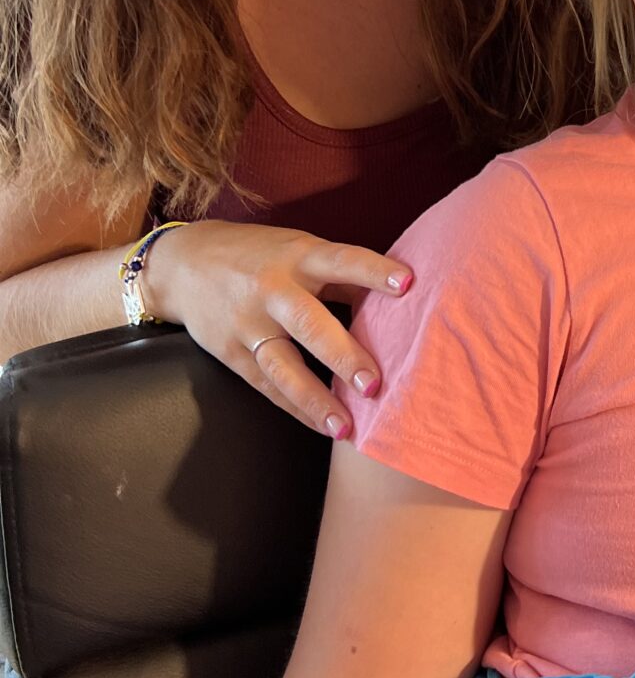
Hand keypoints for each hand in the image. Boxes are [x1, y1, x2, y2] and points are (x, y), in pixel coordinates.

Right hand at [143, 221, 411, 435]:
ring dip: (316, 399)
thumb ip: (342, 274)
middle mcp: (273, 290)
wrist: (182, 264)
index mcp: (299, 256)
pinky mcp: (230, 352)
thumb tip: (399, 302)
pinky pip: (266, 386)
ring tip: (346, 428)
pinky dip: (296, 408)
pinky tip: (322, 426)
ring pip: (283, 366)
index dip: (375, 271)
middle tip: (374, 384)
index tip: (408, 285)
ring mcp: (248, 323)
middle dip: (343, 355)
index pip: (343, 260)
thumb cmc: (260, 256)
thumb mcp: (299, 249)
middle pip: (309, 324)